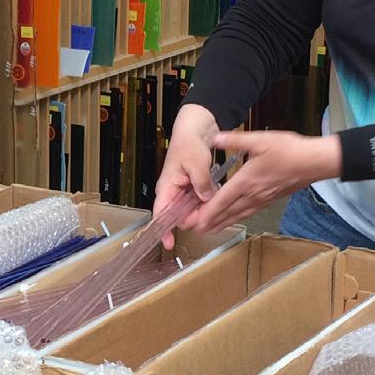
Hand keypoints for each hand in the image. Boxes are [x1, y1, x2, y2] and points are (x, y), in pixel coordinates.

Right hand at [153, 103, 219, 249]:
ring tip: (212, 207)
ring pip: (189, 211)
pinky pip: (197, 203)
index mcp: (167, 187)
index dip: (163, 230)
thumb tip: (206, 199)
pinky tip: (214, 200)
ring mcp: (182, 192)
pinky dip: (205, 203)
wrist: (194, 132)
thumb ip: (201, 183)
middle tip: (207, 217)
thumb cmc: (188, 144)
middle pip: (178, 216)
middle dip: (192, 220)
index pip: (160, 214)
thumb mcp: (197, 163)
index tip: (168, 243)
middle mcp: (172, 192)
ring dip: (200, 211)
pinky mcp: (191, 189)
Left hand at [186, 130, 342, 233]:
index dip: (206, 213)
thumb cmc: (289, 151)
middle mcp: (252, 195)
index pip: (221, 201)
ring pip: (237, 216)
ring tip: (208, 230)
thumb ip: (235, 140)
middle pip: (227, 214)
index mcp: (246, 182)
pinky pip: (248, 213)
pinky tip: (232, 218)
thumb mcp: (260, 140)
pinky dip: (235, 218)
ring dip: (221, 223)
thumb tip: (215, 137)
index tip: (193, 222)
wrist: (314, 163)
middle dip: (209, 223)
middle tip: (193, 229)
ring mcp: (262, 200)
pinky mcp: (269, 200)